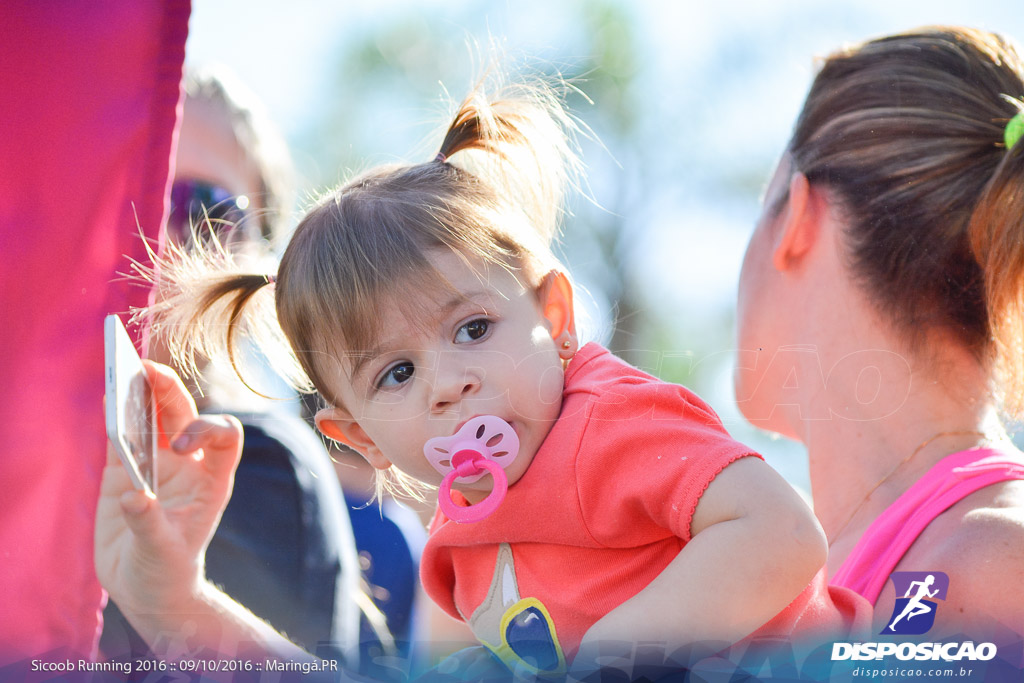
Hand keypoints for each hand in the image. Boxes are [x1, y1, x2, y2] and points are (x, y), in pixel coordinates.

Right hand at [95, 361, 242, 619]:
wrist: (148, 586)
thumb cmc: (167, 571)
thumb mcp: (162, 553)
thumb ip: (150, 525)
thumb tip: (134, 496)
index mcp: (211, 480)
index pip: (225, 436)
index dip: (206, 429)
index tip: (178, 447)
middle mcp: (187, 465)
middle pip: (185, 413)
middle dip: (169, 389)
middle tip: (146, 370)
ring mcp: (156, 464)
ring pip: (153, 416)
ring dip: (141, 392)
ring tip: (122, 370)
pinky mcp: (125, 471)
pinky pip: (122, 433)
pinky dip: (116, 413)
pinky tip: (106, 398)